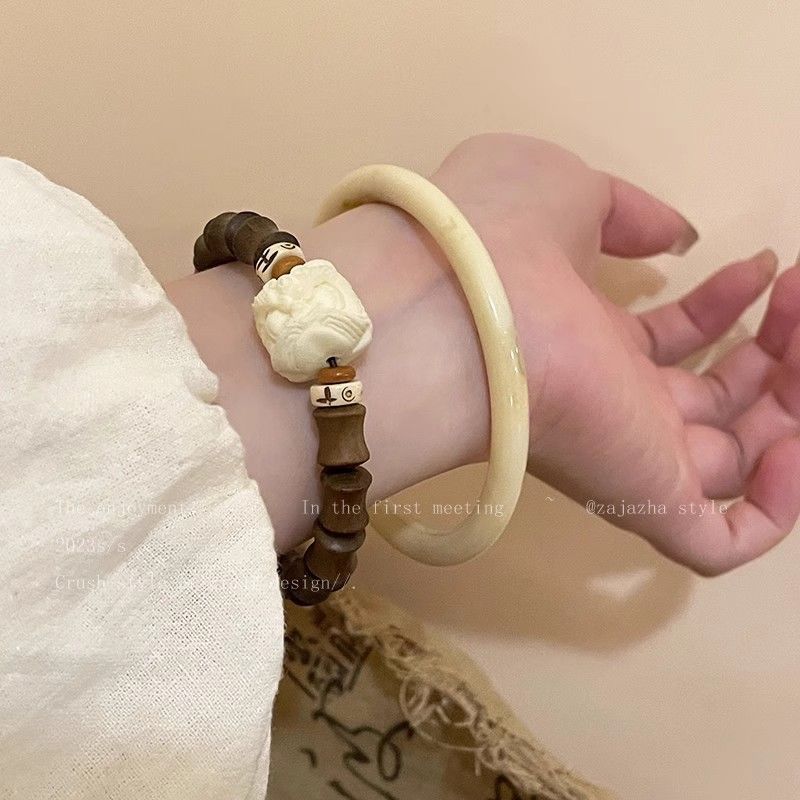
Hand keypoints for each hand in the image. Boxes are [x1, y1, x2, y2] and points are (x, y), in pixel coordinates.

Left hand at [430, 133, 799, 574]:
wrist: (459, 301)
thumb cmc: (502, 237)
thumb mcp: (567, 193)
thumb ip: (627, 214)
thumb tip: (676, 236)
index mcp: (586, 341)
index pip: (669, 339)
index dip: (722, 304)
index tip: (761, 263)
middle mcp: (609, 401)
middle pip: (710, 400)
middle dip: (769, 349)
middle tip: (794, 295)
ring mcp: (629, 453)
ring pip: (732, 462)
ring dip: (790, 406)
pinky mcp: (643, 499)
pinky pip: (721, 540)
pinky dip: (775, 506)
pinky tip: (793, 444)